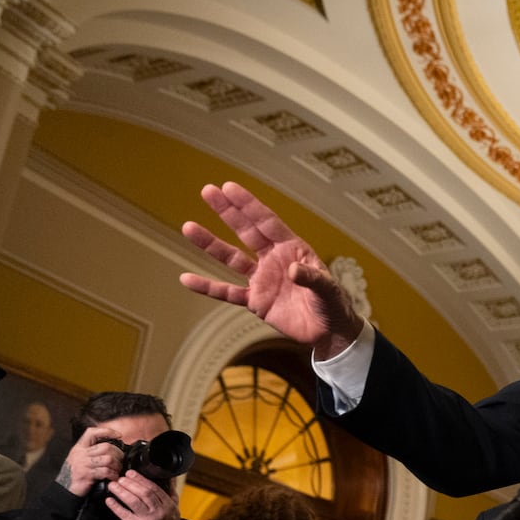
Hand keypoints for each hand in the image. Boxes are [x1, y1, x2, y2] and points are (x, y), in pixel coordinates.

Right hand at [57, 427, 131, 496]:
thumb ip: (92, 451)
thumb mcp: (80, 458)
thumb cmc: (76, 473)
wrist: (65, 488)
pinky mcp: (86, 474)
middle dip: (118, 454)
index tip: (119, 435)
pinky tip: (113, 477)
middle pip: (106, 447)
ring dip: (117, 465)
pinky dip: (113, 475)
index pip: (92, 433)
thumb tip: (112, 446)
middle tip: (121, 460)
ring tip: (117, 470)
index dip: (107, 431)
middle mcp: (80, 454)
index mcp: (79, 447)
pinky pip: (106, 471)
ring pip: (108, 459)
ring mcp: (83, 464)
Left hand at [103, 471, 180, 519]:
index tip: (131, 473)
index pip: (154, 488)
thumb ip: (170, 492)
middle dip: (131, 484)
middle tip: (120, 478)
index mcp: (168, 505)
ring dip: (122, 492)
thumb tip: (169, 477)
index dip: (141, 479)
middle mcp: (160, 511)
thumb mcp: (174, 508)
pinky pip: (125, 515)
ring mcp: (149, 519)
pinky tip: (109, 500)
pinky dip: (116, 507)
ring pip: (134, 502)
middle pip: (144, 493)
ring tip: (113, 485)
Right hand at [180, 182, 363, 357]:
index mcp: (292, 249)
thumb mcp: (328, 289)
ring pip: (231, 258)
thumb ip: (312, 278)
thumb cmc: (333, 304)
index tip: (229, 187)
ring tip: (188, 227)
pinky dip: (208, 287)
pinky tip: (186, 278)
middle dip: (228, 212)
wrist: (329, 332)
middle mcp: (273, 259)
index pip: (267, 222)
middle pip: (246, 231)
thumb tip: (294, 270)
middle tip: (207, 191)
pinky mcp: (255, 301)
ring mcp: (262, 279)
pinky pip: (227, 292)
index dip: (249, 205)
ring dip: (210, 244)